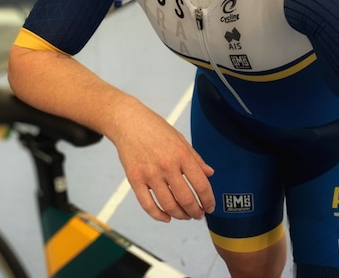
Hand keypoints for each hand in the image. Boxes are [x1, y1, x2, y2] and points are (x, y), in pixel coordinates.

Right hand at [109, 101, 214, 221]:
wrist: (128, 121)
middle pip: (186, 199)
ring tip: (185, 216)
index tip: (210, 207)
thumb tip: (210, 173)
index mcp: (181, 154)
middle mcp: (167, 165)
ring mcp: (150, 173)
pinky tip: (166, 217)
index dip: (209, 200)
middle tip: (198, 215)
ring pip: (168, 205)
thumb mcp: (180, 139)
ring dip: (180, 215)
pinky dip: (158, 215)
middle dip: (195, 212)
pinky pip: (148, 204)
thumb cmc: (155, 128)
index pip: (201, 184)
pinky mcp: (135, 179)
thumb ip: (195, 158)